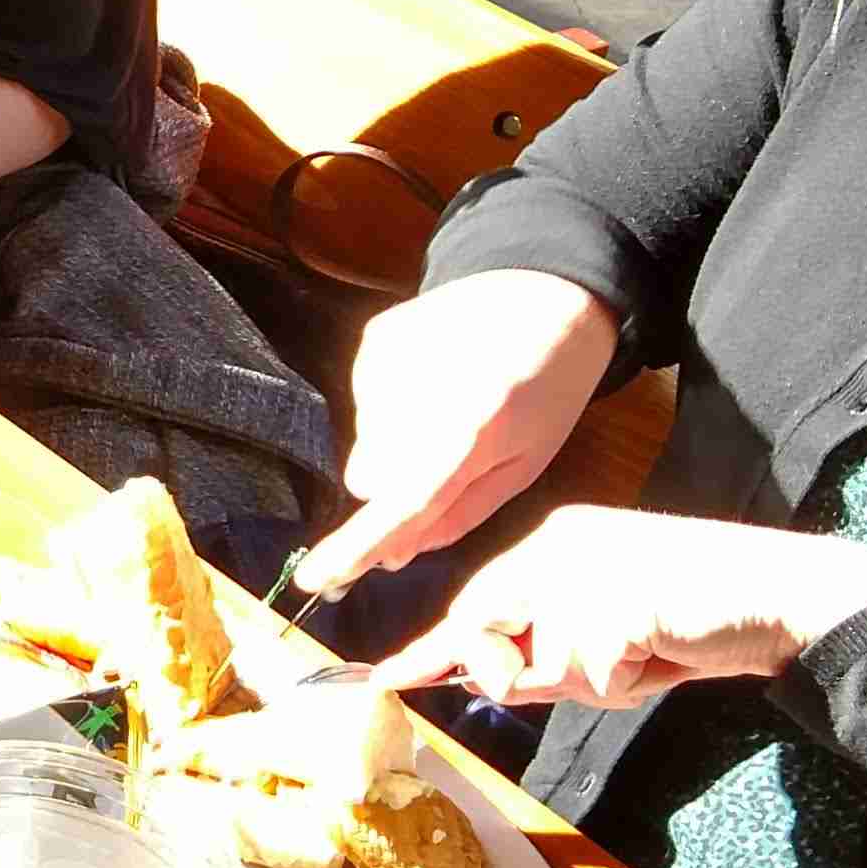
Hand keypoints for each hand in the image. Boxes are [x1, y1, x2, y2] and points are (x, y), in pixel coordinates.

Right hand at [298, 269, 623, 594]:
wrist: (546, 290)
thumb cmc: (550, 387)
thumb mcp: (527, 462)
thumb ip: (461, 512)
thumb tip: (397, 552)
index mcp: (475, 424)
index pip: (401, 499)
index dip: (356, 543)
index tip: (315, 577)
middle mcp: (419, 388)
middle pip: (373, 478)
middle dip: (399, 489)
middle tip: (451, 463)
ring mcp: (387, 358)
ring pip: (367, 444)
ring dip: (399, 446)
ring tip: (450, 409)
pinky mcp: (373, 339)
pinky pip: (365, 406)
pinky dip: (393, 409)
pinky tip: (433, 382)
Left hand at [367, 504, 866, 711]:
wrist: (779, 594)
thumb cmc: (693, 616)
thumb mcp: (604, 636)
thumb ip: (543, 653)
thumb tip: (484, 680)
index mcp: (552, 542)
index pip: (473, 602)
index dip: (431, 651)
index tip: (380, 678)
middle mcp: (554, 545)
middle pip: (489, 636)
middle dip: (529, 673)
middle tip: (612, 660)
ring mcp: (580, 572)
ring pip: (546, 669)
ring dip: (596, 683)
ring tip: (649, 649)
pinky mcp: (612, 606)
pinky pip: (595, 681)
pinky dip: (631, 684)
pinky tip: (666, 647)